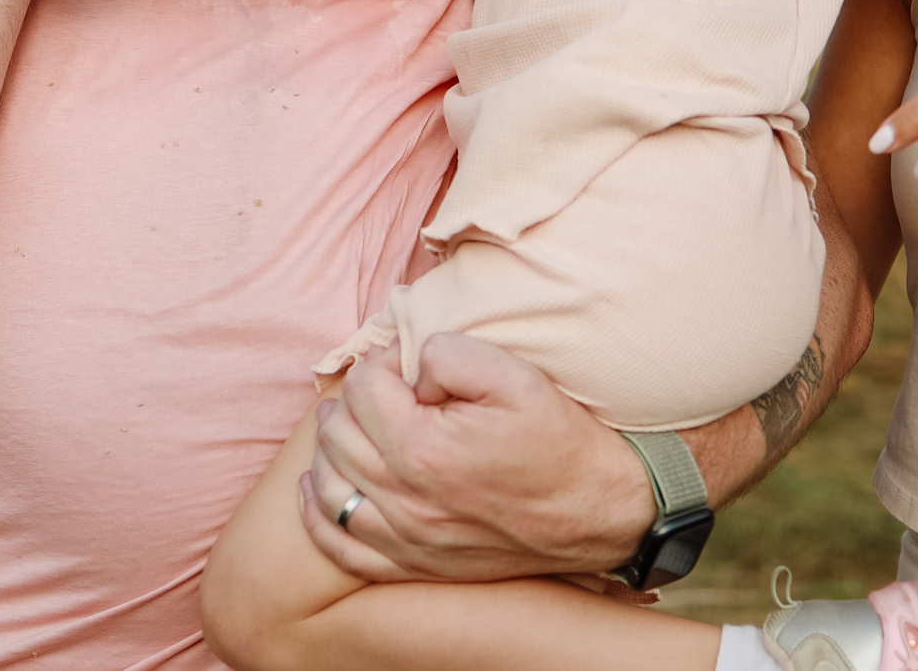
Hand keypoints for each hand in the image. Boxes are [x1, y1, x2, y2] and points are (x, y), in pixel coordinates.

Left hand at [295, 334, 656, 582]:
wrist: (597, 511)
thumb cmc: (558, 441)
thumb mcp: (515, 375)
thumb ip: (451, 353)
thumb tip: (412, 362)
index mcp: (423, 448)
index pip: (364, 386)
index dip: (385, 360)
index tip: (410, 359)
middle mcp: (404, 499)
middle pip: (337, 433)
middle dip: (355, 398)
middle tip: (387, 385)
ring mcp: (404, 538)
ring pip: (329, 486)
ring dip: (330, 448)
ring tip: (353, 423)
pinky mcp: (411, 564)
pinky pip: (340, 546)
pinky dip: (319, 514)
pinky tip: (321, 486)